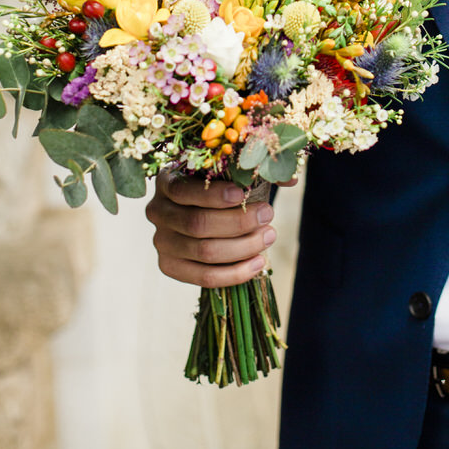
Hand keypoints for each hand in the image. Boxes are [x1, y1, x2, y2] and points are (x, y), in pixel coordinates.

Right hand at [145, 170, 291, 287]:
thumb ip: (257, 171)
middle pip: (198, 224)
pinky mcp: (169, 266)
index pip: (184, 191)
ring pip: (204, 252)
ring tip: (269, 235)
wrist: (200, 211)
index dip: (214, 195)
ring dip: (243, 247)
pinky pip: (204, 278)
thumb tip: (291, 177)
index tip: (242, 194)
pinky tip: (259, 262)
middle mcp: (157, 212)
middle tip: (268, 214)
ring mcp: (161, 242)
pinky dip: (235, 273)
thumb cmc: (218, 187)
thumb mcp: (229, 174)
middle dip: (238, 222)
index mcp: (166, 181)